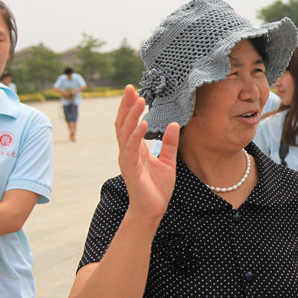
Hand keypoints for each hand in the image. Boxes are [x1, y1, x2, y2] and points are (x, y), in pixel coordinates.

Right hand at [115, 85, 179, 221]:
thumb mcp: (168, 161)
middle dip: (126, 105)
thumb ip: (169, 143)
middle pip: (123, 123)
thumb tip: (173, 124)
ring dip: (131, 116)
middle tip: (130, 87)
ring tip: (139, 100)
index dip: (129, 107)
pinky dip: (136, 136)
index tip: (133, 90)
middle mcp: (128, 151)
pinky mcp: (131, 170)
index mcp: (135, 149)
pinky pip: (131, 150)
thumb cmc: (158, 187)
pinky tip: (142, 124)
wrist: (153, 210)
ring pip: (125, 133)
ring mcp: (127, 160)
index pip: (129, 123)